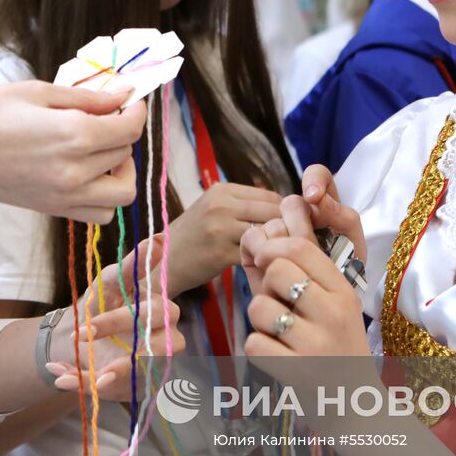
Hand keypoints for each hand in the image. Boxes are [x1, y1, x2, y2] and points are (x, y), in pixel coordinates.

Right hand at [0, 80, 146, 223]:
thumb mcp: (37, 92)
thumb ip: (85, 98)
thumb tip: (121, 95)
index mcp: (75, 135)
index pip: (129, 128)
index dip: (136, 110)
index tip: (129, 99)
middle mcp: (76, 171)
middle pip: (126, 156)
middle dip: (123, 133)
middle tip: (105, 116)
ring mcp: (65, 195)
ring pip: (121, 194)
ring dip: (120, 171)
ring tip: (100, 151)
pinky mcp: (52, 209)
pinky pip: (98, 212)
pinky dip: (103, 195)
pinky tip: (85, 172)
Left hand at [45, 236, 185, 400]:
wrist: (81, 336)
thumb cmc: (103, 302)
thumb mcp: (110, 280)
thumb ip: (134, 263)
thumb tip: (160, 238)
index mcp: (161, 311)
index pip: (151, 315)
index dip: (117, 322)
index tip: (83, 326)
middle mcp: (166, 341)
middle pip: (155, 352)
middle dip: (119, 357)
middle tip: (83, 351)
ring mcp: (154, 367)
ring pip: (139, 378)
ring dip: (109, 379)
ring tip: (79, 379)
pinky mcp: (139, 387)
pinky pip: (120, 393)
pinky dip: (89, 387)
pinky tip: (64, 380)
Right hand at [164, 182, 282, 293]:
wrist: (163, 261)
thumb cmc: (193, 236)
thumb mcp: (213, 209)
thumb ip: (243, 205)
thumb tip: (284, 206)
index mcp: (222, 190)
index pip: (271, 196)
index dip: (286, 212)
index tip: (291, 227)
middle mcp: (221, 205)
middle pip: (273, 212)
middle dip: (286, 228)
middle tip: (291, 243)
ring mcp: (220, 229)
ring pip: (266, 232)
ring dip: (276, 244)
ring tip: (278, 254)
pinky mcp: (221, 253)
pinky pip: (255, 253)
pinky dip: (263, 259)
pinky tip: (263, 265)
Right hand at [239, 164, 364, 294]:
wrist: (319, 315)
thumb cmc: (342, 281)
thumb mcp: (353, 250)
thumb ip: (342, 218)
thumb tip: (316, 197)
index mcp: (325, 209)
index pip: (318, 176)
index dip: (314, 180)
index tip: (313, 196)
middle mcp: (298, 216)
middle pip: (292, 202)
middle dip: (300, 227)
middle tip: (305, 250)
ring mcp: (274, 230)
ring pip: (274, 222)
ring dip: (283, 247)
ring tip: (293, 268)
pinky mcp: (253, 245)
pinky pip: (252, 235)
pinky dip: (260, 250)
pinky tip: (267, 264)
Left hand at [243, 194, 369, 359]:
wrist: (353, 402)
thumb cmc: (334, 345)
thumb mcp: (330, 304)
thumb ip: (297, 270)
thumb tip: (254, 236)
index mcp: (342, 290)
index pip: (300, 247)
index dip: (272, 244)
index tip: (264, 256)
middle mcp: (333, 312)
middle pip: (277, 269)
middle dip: (266, 283)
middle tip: (277, 302)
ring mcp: (316, 343)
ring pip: (259, 306)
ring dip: (260, 319)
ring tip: (278, 332)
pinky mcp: (297, 371)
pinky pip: (254, 343)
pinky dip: (258, 348)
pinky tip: (276, 354)